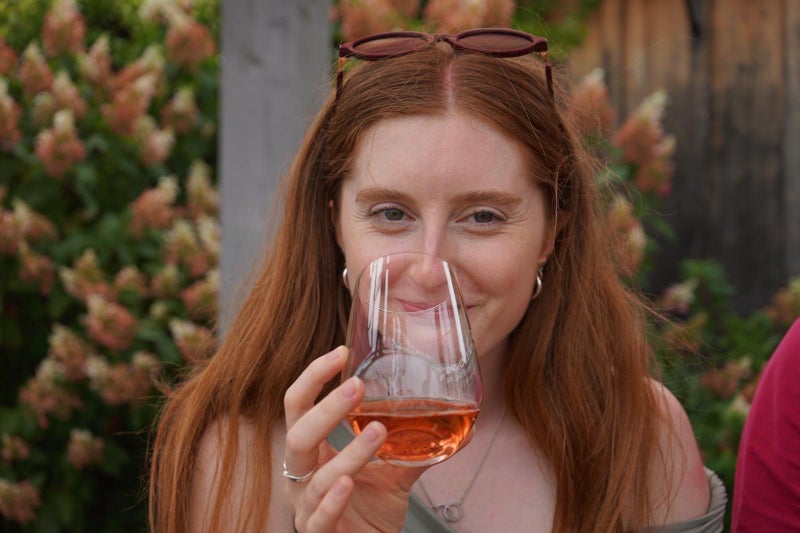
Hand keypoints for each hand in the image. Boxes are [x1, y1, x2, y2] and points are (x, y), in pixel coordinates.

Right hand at [283, 346, 425, 532]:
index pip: (298, 406)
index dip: (313, 377)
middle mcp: (301, 477)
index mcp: (312, 453)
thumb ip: (416, 448)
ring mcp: (306, 507)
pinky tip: (348, 481)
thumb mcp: (393, 473)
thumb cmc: (370, 512)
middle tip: (357, 385)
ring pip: (317, 476)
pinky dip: (333, 498)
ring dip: (349, 452)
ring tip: (378, 431)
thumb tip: (463, 425)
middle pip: (296, 434)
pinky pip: (319, 516)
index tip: (341, 352)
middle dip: (325, 408)